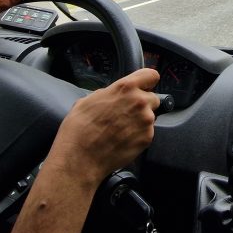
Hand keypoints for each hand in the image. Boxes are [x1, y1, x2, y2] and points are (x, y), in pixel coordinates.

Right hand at [47, 68, 161, 182]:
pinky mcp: (147, 138)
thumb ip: (108, 93)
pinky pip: (147, 132)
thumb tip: (113, 95)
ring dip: (140, 121)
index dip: (147, 82)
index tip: (145, 87)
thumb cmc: (80, 128)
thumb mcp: (88, 100)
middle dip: (143, 104)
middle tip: (126, 114)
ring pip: (150, 117)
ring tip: (121, 130)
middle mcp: (140, 102)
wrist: (80, 157)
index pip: (151, 75)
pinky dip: (138, 135)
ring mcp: (146, 121)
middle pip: (153, 98)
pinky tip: (123, 140)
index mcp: (125, 88)